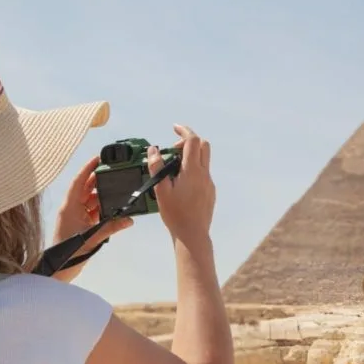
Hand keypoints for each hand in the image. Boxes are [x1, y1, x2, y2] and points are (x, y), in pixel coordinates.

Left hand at [49, 155, 133, 282]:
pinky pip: (92, 211)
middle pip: (85, 188)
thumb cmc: (68, 252)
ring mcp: (75, 216)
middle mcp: (71, 208)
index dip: (87, 169)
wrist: (58, 269)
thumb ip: (111, 227)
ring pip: (90, 200)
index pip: (78, 181)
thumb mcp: (92, 238)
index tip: (98, 159)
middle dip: (98, 180)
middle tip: (112, 172)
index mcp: (69, 206)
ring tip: (116, 191)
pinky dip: (101, 208)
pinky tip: (112, 208)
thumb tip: (128, 220)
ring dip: (102, 196)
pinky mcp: (79, 224)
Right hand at [147, 124, 215, 244]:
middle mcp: (204, 174)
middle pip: (203, 145)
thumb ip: (157, 167)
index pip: (192, 140)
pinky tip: (181, 184)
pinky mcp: (210, 192)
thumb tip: (153, 150)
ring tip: (174, 169)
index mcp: (192, 171)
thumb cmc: (175, 214)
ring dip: (191, 156)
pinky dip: (194, 169)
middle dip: (189, 141)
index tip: (174, 128)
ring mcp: (209, 183)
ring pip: (204, 160)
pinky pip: (204, 173)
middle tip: (173, 150)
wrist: (193, 235)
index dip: (184, 131)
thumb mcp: (161, 190)